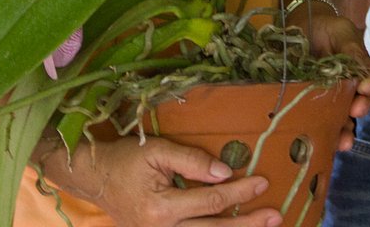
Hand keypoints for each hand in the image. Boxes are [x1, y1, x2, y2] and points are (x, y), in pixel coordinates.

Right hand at [36, 135, 284, 226]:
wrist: (94, 177)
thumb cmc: (126, 158)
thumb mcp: (158, 150)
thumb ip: (192, 161)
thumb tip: (225, 172)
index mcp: (161, 209)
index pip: (211, 201)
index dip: (239, 191)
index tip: (264, 181)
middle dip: (246, 224)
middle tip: (275, 216)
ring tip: (263, 226)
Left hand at [301, 10, 369, 150]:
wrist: (296, 25)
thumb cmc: (326, 28)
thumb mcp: (344, 35)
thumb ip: (355, 54)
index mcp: (356, 76)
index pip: (367, 91)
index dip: (366, 97)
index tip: (363, 96)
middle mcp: (342, 93)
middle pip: (350, 113)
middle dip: (351, 123)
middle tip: (350, 123)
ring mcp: (320, 102)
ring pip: (332, 123)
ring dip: (338, 135)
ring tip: (339, 142)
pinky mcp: (299, 106)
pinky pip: (307, 123)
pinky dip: (312, 134)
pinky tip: (313, 142)